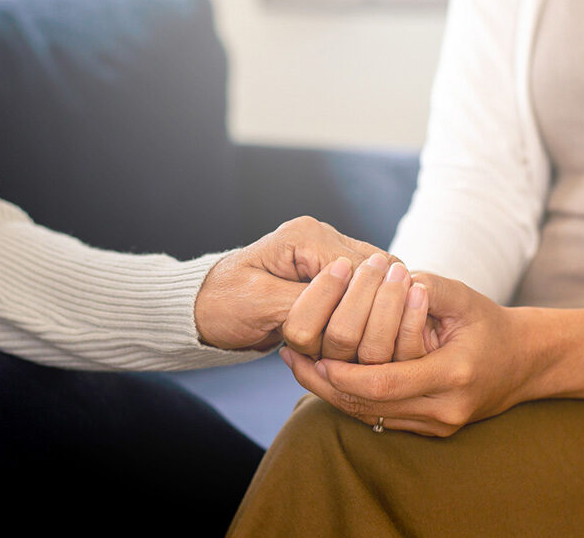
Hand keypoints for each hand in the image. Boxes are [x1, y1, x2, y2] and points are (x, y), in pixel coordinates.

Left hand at [193, 216, 389, 350]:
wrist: (205, 309)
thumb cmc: (223, 303)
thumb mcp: (260, 302)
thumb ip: (306, 301)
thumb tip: (350, 302)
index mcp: (306, 236)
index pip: (360, 271)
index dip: (352, 312)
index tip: (329, 343)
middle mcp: (325, 239)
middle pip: (376, 280)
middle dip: (355, 319)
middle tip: (326, 346)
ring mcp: (332, 258)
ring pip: (378, 292)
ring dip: (357, 324)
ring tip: (327, 345)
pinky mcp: (336, 280)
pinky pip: (367, 300)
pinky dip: (357, 325)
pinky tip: (341, 343)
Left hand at [280, 272, 583, 435]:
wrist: (524, 362)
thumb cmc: (489, 322)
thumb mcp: (463, 296)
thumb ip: (426, 285)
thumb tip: (384, 276)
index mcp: (454, 375)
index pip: (385, 382)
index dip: (343, 372)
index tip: (311, 352)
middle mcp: (445, 409)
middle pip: (370, 406)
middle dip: (325, 384)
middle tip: (290, 357)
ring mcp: (439, 425)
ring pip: (371, 417)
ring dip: (331, 394)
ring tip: (298, 365)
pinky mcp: (432, 431)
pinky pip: (381, 419)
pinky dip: (351, 399)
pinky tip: (325, 377)